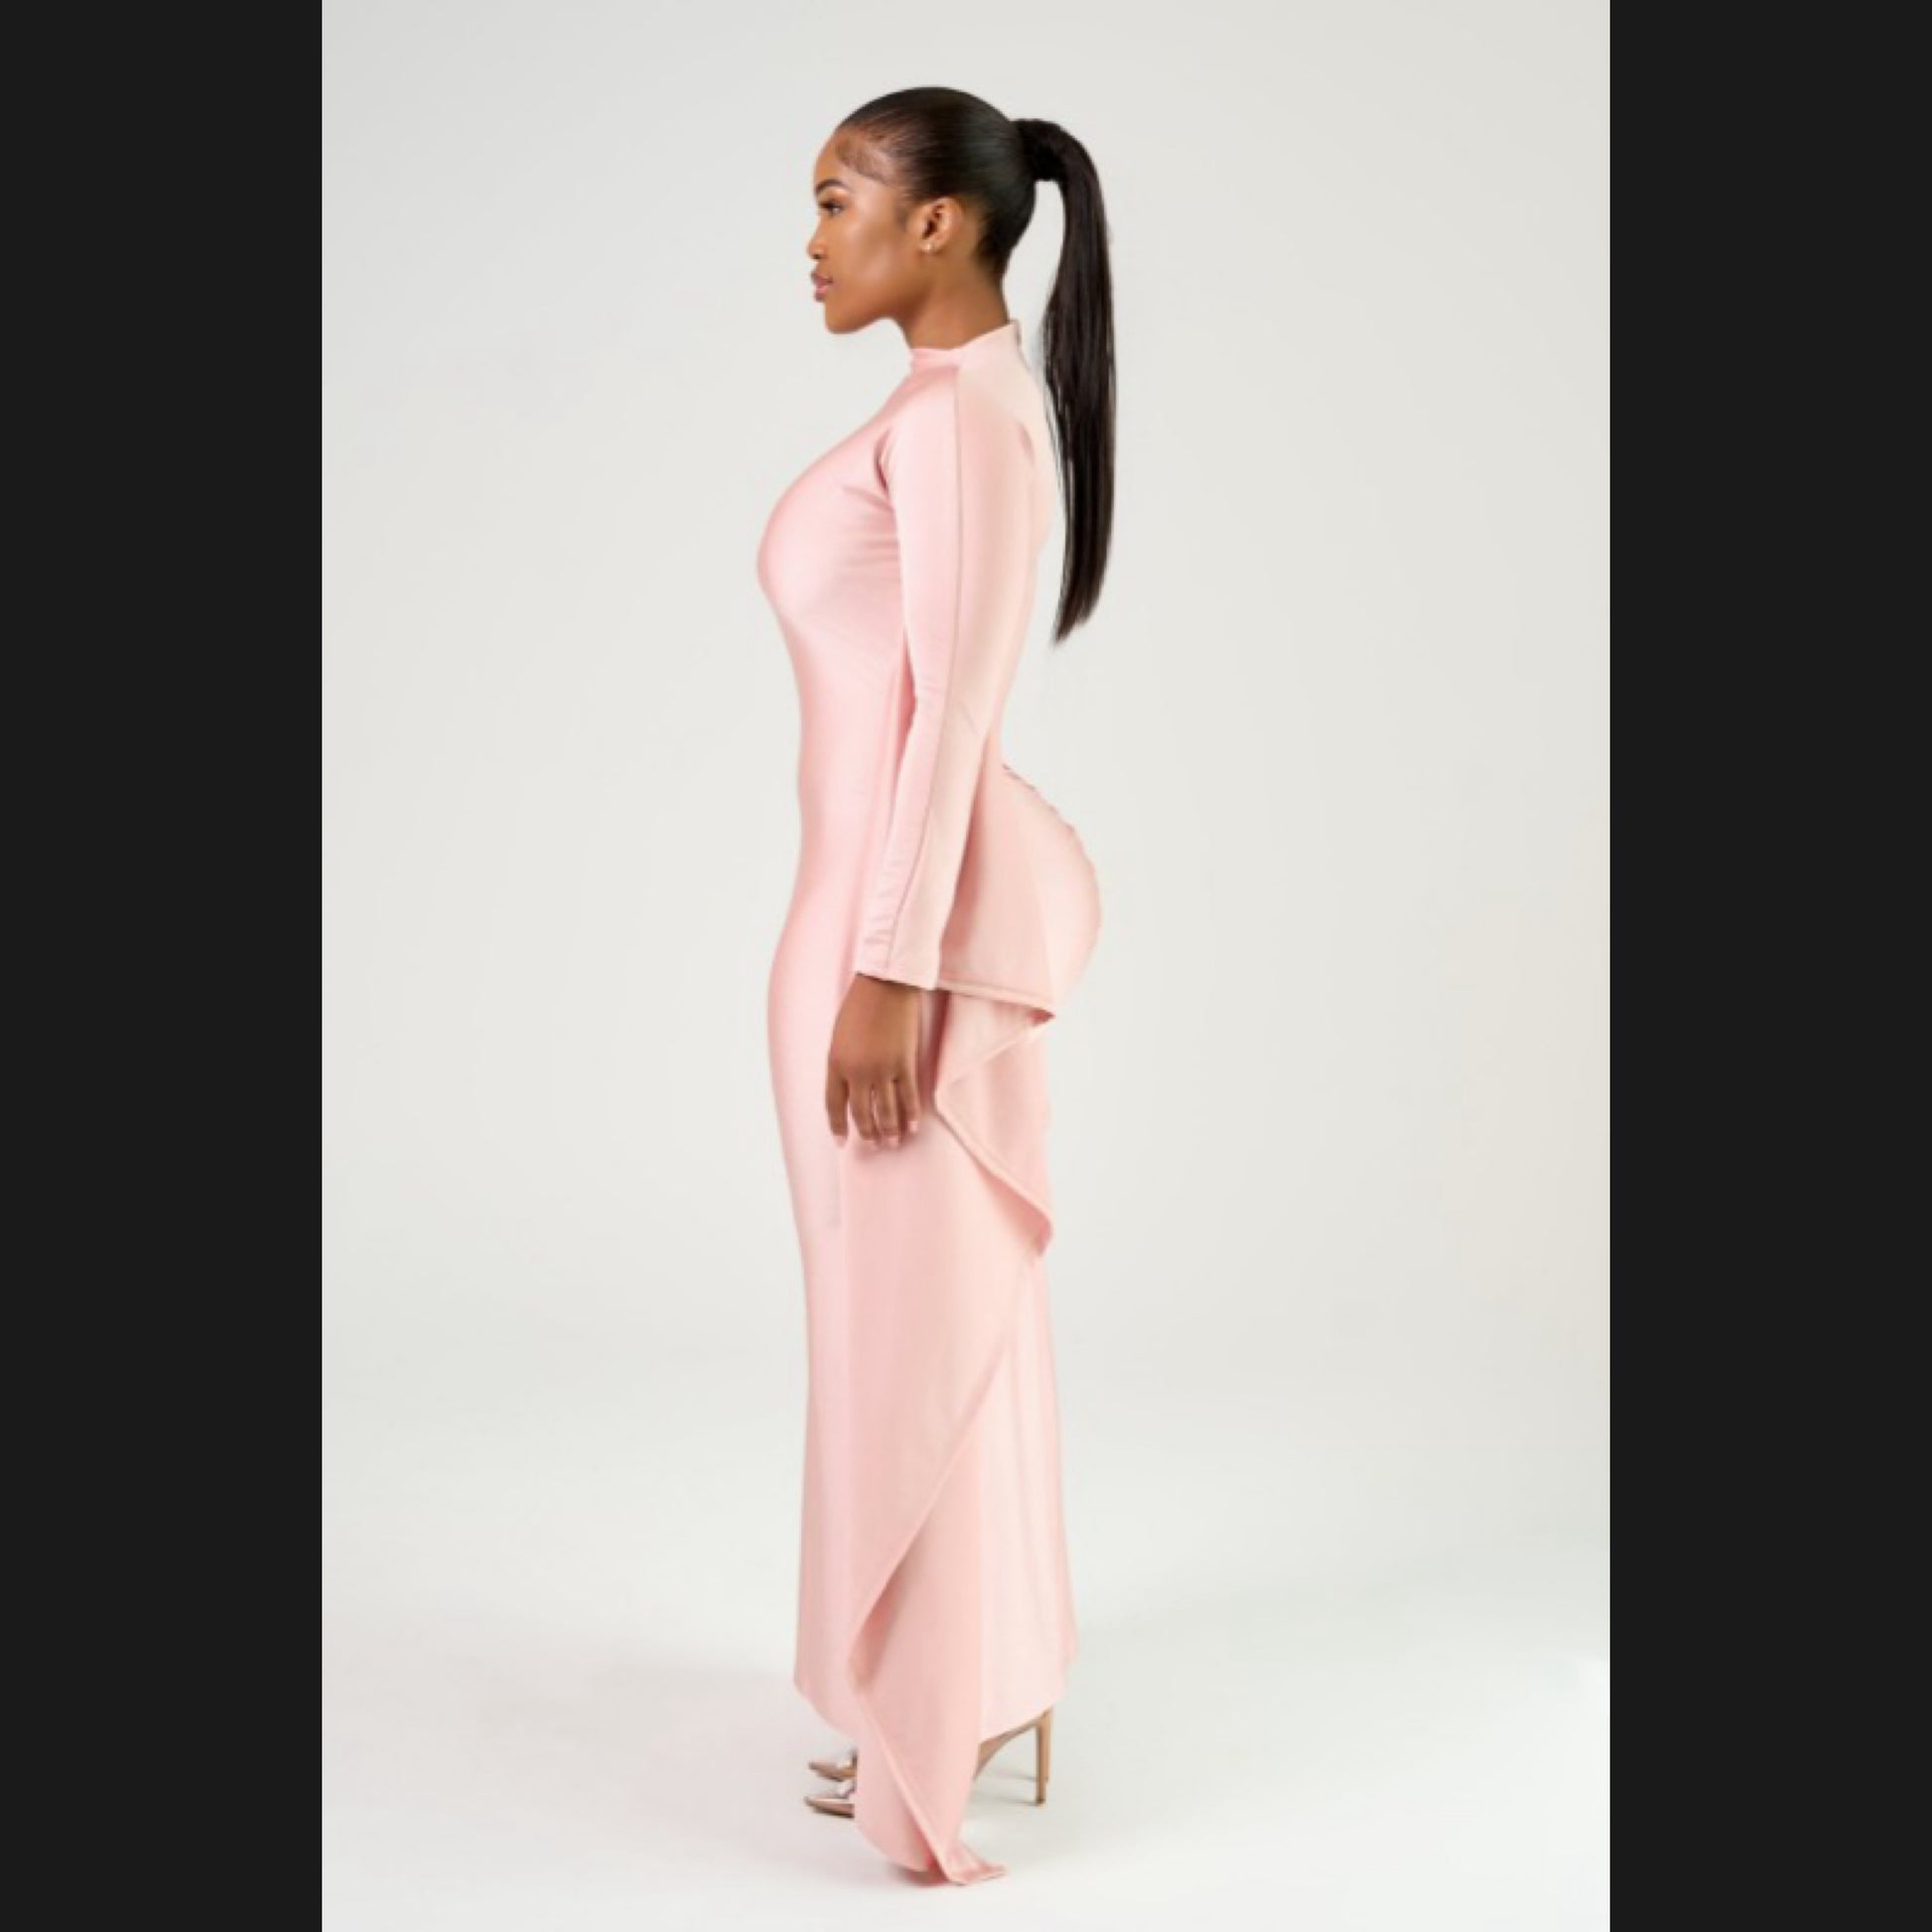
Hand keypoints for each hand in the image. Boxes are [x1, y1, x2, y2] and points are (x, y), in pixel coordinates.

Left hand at [825, 973, 925, 1147]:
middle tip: (874, 1146)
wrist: (884, 984)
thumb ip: (842, 1063)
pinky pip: (908, 1096)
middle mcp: (857, 1071)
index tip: (841, 1143)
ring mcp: (882, 1069)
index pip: (834, 1105)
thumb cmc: (859, 1005)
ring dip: (889, 1130)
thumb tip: (851, 1087)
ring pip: (885, 1110)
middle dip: (868, 1133)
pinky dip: (910, 1114)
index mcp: (835, 1063)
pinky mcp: (904, 1063)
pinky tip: (913, 1127)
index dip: (838, 1126)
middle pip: (861, 1113)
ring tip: (894, 1143)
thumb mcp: (839, 1036)